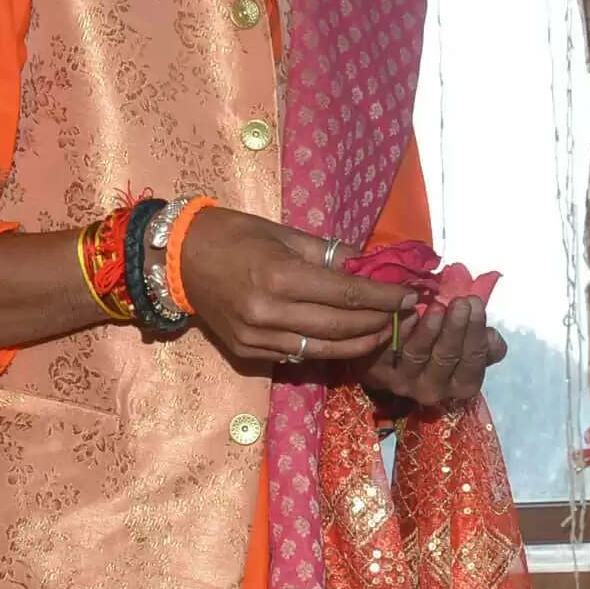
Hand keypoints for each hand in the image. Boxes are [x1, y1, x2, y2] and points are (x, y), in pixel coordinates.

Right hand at [169, 206, 416, 368]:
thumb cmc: (231, 234)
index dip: (384, 297)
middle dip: (379, 323)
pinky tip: (347, 342)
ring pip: (323, 350)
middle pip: (340, 327)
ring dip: (360, 344)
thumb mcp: (281, 233)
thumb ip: (327, 253)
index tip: (411, 296)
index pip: (347, 293)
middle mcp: (269, 312)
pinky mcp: (249, 353)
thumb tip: (368, 264)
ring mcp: (257, 337)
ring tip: (384, 332)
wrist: (177, 259)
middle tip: (404, 316)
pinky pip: (298, 356)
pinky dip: (328, 351)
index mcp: (279, 276)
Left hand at [364, 294, 508, 406]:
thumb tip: (492, 338)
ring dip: (429, 330)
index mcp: (461, 385)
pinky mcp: (381, 371)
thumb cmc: (441, 347)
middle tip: (460, 302)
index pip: (472, 363)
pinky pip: (391, 350)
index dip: (475, 333)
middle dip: (456, 329)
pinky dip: (401, 330)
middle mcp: (434, 390)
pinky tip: (409, 312)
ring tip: (437, 306)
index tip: (475, 303)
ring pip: (419, 355)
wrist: (397, 358)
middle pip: (447, 358)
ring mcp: (405, 382)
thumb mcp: (468, 349)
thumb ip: (485, 345)